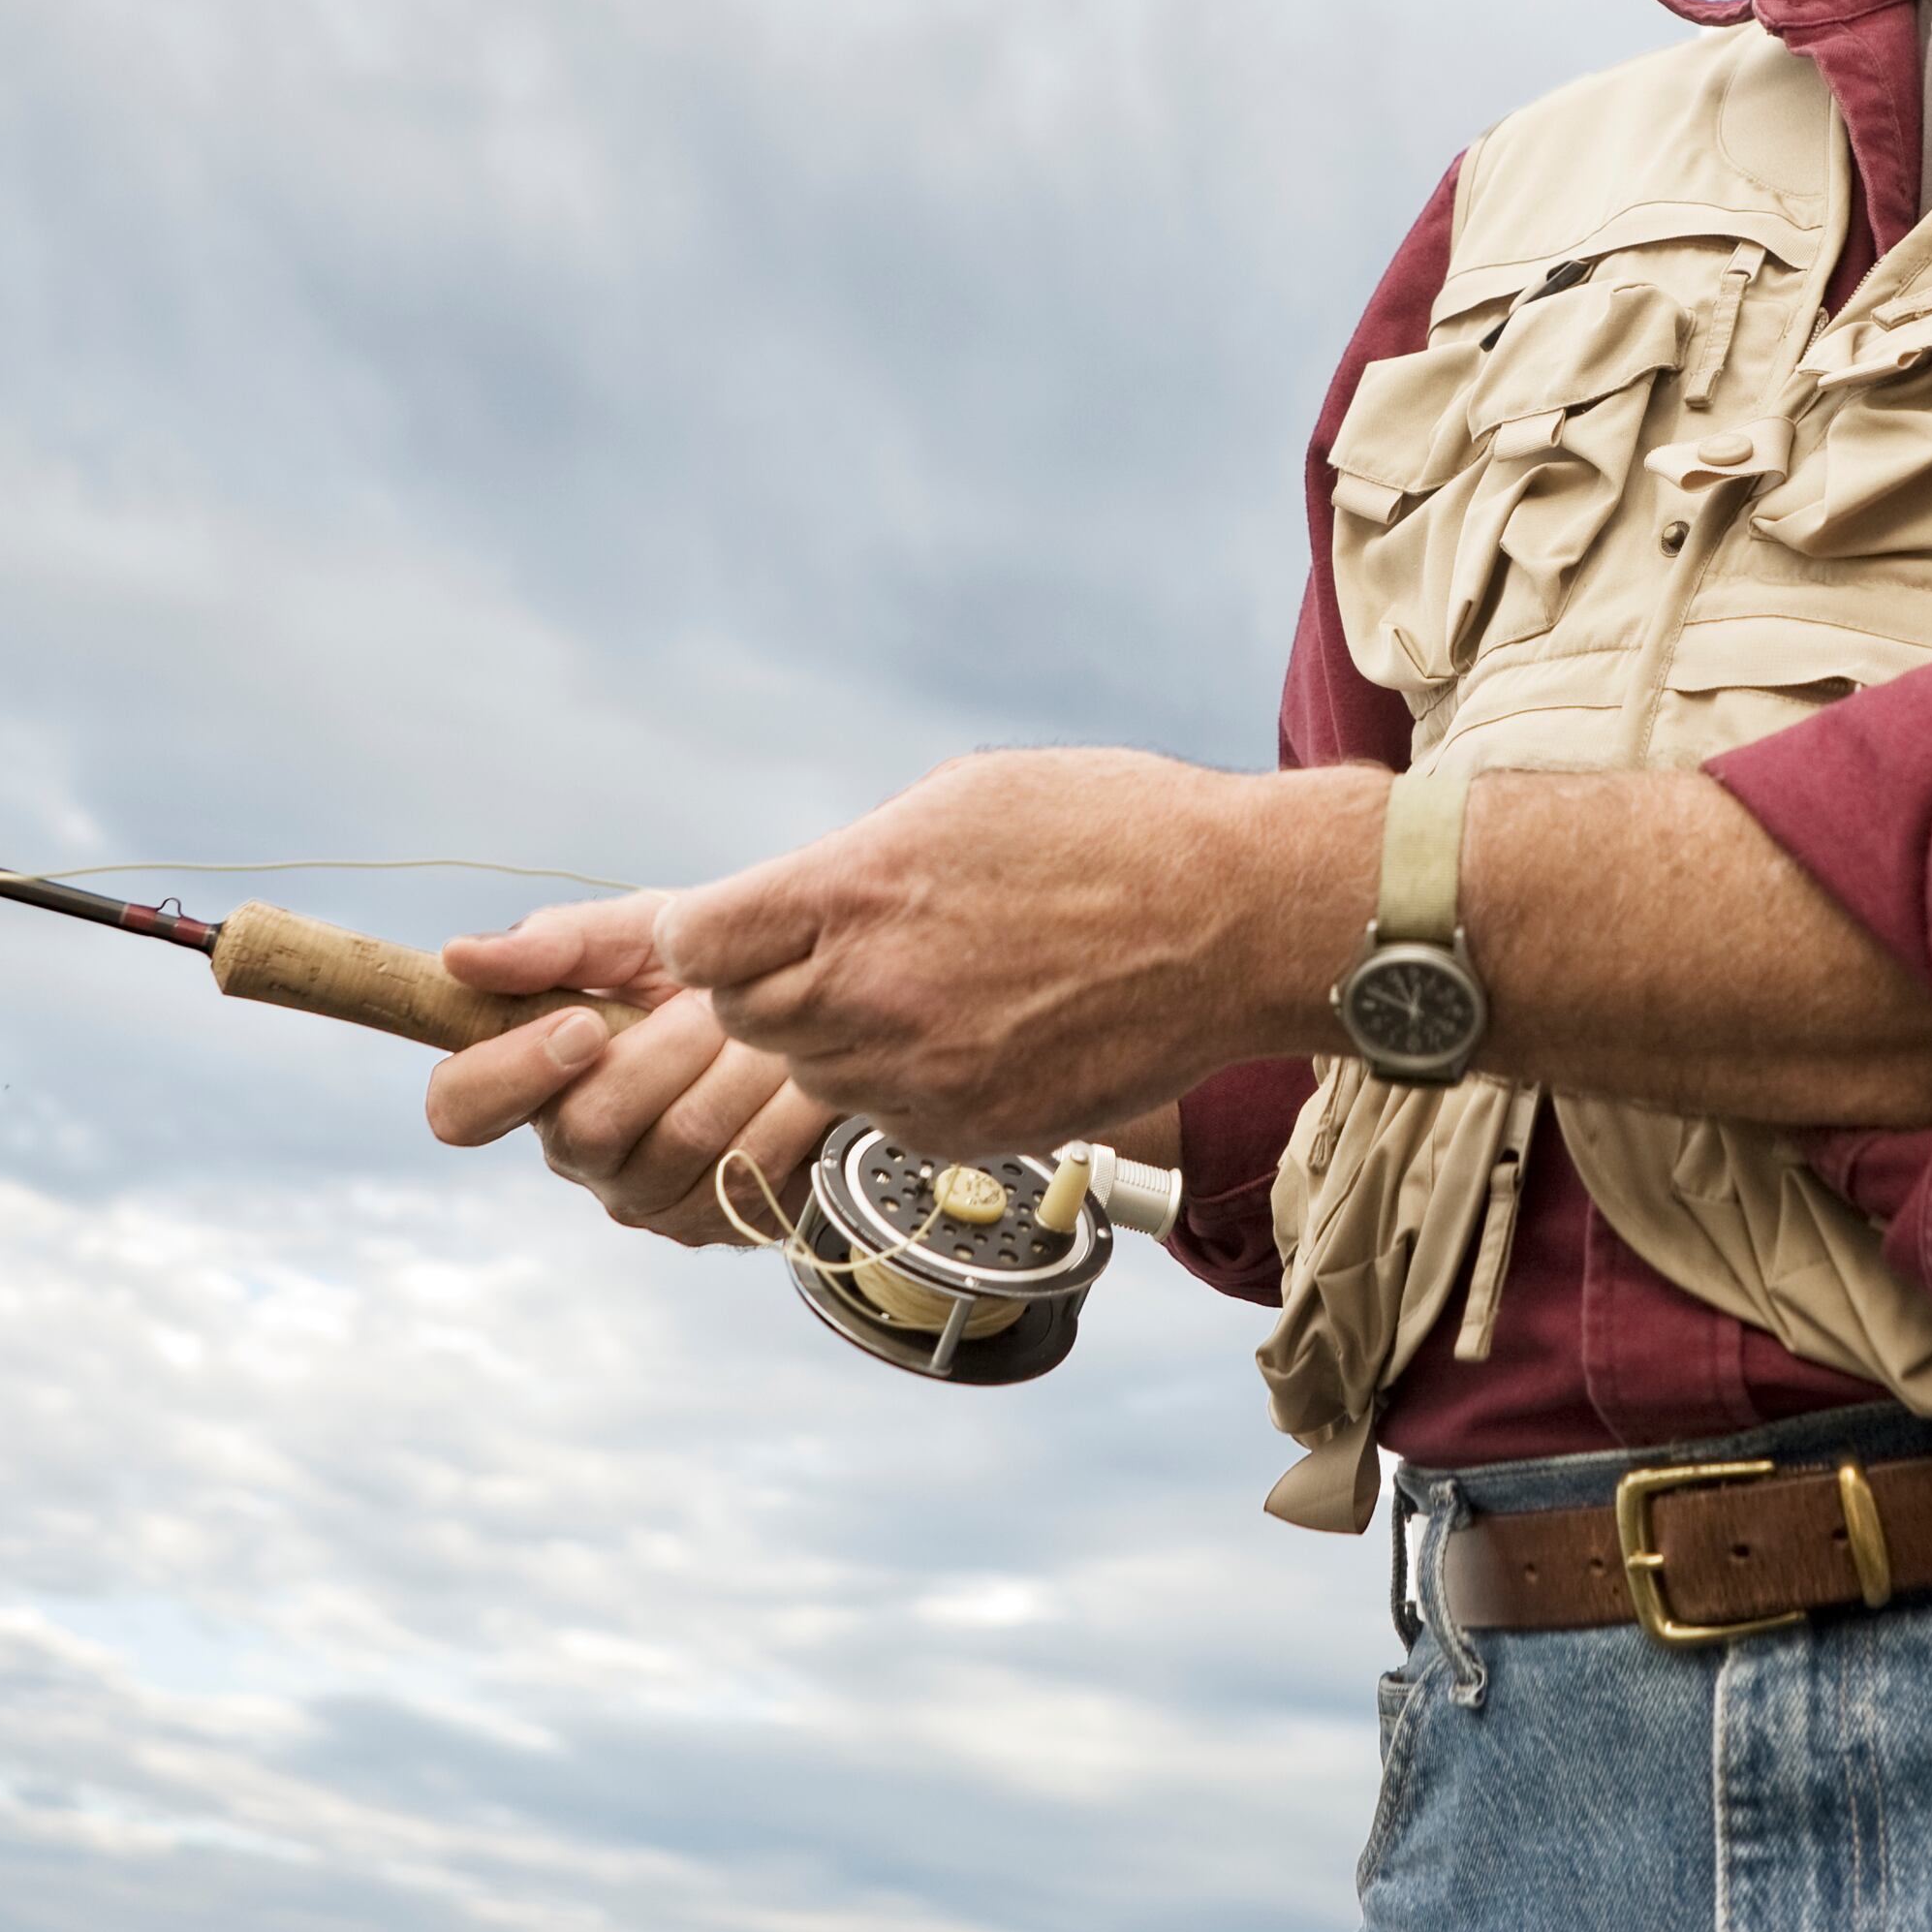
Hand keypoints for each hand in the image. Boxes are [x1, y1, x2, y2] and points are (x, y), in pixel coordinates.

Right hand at [422, 891, 834, 1246]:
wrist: (816, 1012)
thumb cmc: (708, 974)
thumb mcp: (641, 935)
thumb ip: (560, 941)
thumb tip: (459, 957)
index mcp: (536, 1078)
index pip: (461, 1107)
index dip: (510, 1073)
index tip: (583, 1025)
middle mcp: (578, 1151)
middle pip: (585, 1128)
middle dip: (663, 1052)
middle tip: (709, 1006)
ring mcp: (646, 1197)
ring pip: (674, 1149)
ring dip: (731, 1072)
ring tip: (759, 1032)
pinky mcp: (717, 1221)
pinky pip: (744, 1177)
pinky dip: (781, 1111)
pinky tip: (794, 1076)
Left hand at [660, 749, 1368, 1163]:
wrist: (1236, 919)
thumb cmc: (1111, 833)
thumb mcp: (961, 798)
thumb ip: (856, 862)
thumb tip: (799, 901)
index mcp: (855, 892)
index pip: (696, 943)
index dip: (706, 933)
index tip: (733, 925)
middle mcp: (870, 993)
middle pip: (742, 1016)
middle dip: (768, 982)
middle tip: (836, 950)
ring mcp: (919, 1074)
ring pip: (814, 1073)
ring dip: (837, 1035)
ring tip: (922, 983)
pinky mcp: (968, 1132)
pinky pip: (887, 1115)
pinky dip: (907, 1081)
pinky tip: (972, 1029)